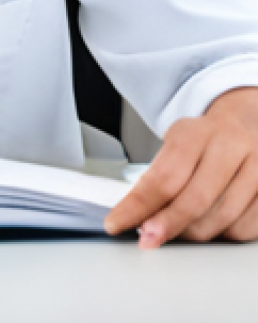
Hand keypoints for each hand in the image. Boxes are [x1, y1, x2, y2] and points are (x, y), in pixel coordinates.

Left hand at [105, 87, 257, 247]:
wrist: (248, 121)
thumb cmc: (205, 137)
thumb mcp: (176, 141)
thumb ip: (160, 173)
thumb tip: (135, 212)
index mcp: (196, 132)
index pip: (163, 176)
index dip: (138, 205)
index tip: (117, 222)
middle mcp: (230, 147)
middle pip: (195, 199)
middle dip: (167, 225)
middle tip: (147, 239)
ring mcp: (257, 169)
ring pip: (223, 218)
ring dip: (194, 232)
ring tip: (177, 231)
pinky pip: (247, 228)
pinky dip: (224, 234)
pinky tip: (210, 226)